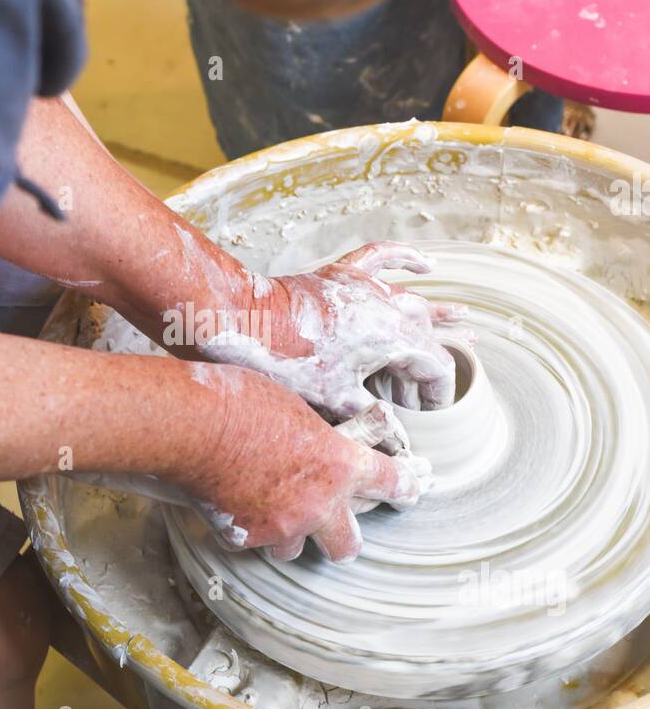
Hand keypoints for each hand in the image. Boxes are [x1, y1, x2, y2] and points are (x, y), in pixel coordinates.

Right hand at [176, 364, 427, 561]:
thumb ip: (315, 437)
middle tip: (332, 526)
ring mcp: (282, 526)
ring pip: (295, 549)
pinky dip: (246, 527)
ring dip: (287, 534)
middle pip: (348, 545)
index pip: (389, 482)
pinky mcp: (245, 537)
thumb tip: (316, 444)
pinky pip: (252, 541)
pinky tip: (231, 501)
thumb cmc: (241, 401)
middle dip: (342, 538)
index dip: (404, 488)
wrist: (192, 427)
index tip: (410, 490)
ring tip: (269, 508)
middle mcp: (319, 504)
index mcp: (339, 464)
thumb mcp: (296, 409)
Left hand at [202, 241, 468, 420]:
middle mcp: (388, 306)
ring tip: (464, 321)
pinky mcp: (342, 275)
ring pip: (410, 301)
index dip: (439, 394)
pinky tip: (426, 264)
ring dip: (431, 319)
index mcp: (393, 336)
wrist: (244, 322)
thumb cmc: (288, 363)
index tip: (431, 415)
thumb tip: (399, 449)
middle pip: (424, 336)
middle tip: (423, 396)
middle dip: (427, 367)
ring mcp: (365, 286)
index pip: (436, 365)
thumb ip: (373, 418)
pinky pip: (382, 259)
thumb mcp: (337, 400)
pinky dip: (404, 259)